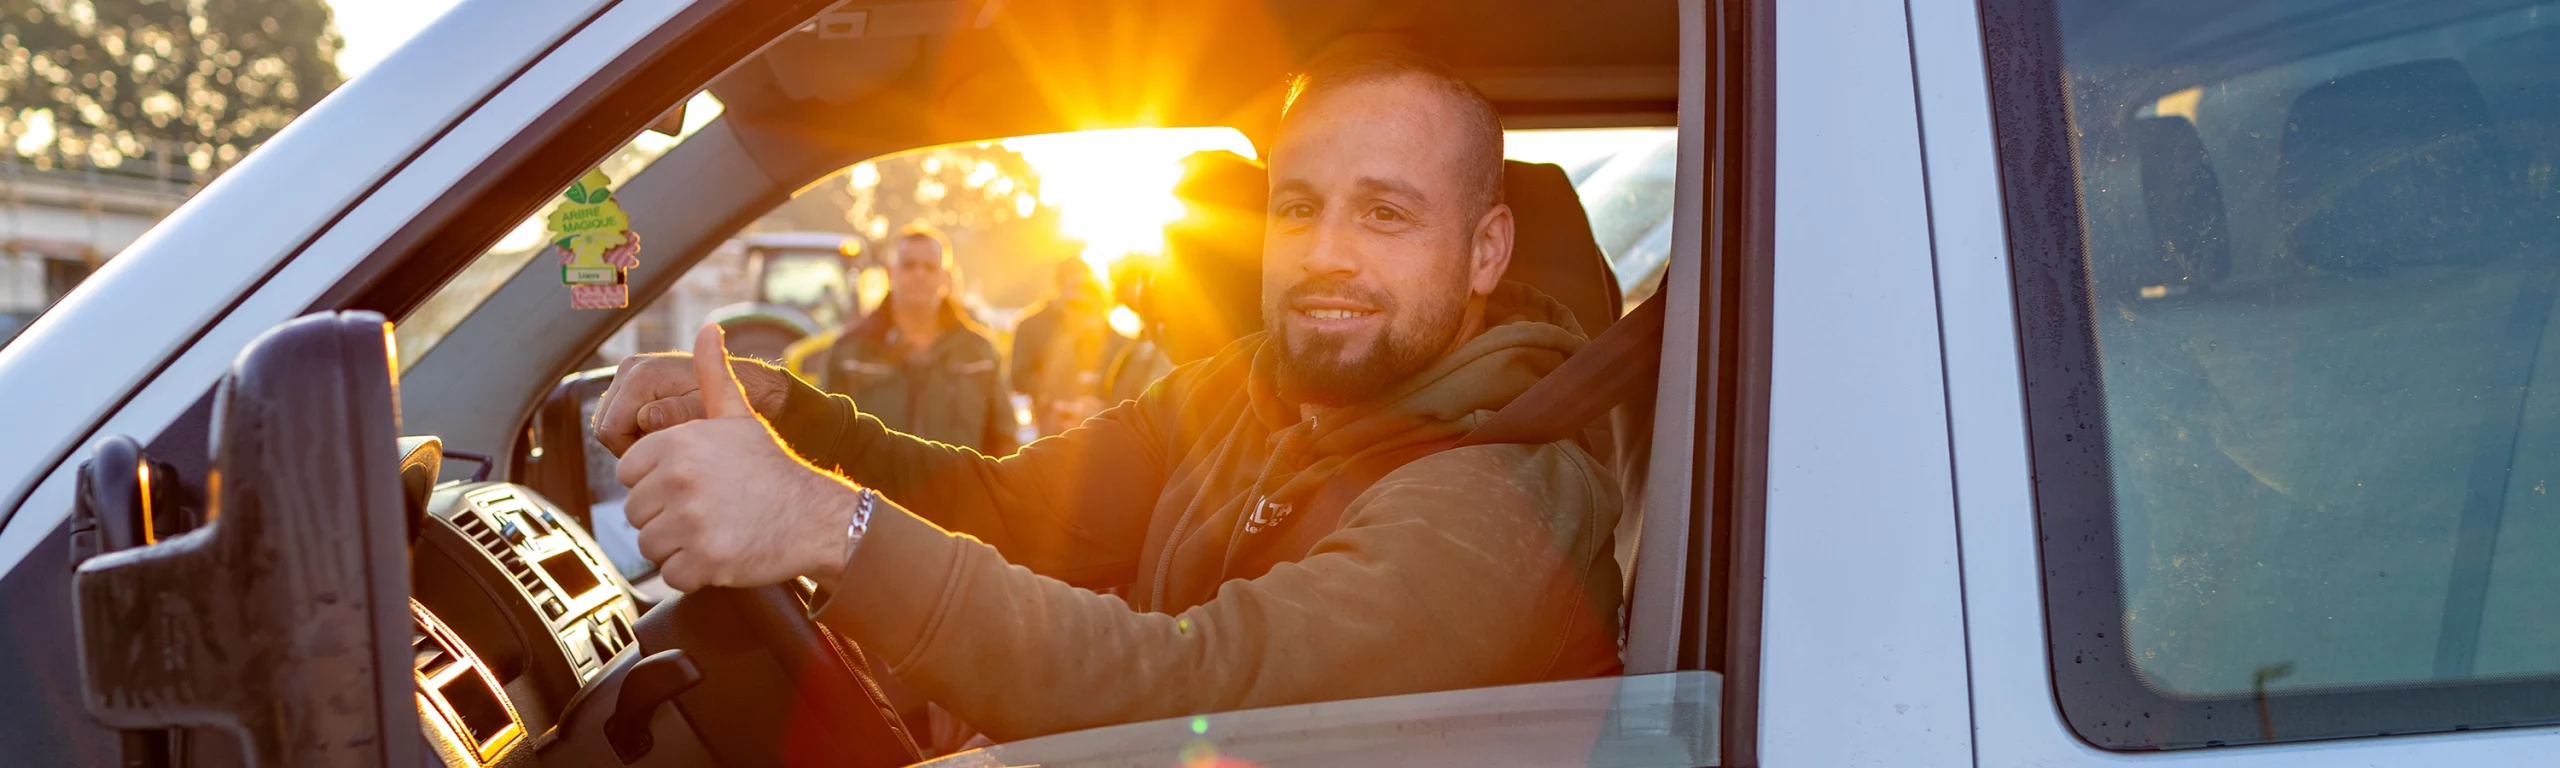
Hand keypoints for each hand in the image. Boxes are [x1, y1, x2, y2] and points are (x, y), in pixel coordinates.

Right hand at [593, 346, 791, 456]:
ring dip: (635, 440)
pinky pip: (621, 418)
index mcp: (641, 375)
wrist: (752, 386)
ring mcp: (630, 373)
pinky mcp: (635, 382)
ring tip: (672, 441)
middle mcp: (630, 368)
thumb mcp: (709, 413)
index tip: (666, 456)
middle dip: (632, 446)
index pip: (610, 431)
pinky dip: (637, 431)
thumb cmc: (732, 403)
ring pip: (611, 424)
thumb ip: (679, 414)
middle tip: (670, 450)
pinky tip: (666, 433)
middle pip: (606, 427)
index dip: (632, 453)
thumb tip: (648, 417)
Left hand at [617, 325, 859, 591]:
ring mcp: (690, 521)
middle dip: (666, 516)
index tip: (690, 485)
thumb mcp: (739, 415)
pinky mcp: (703, 560)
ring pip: (650, 545)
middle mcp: (678, 480)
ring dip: (677, 545)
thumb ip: (713, 374)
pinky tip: (720, 553)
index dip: (656, 483)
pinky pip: (672, 574)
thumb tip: (707, 329)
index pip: (628, 474)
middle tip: (706, 511)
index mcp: (676, 444)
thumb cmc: (772, 467)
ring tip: (713, 530)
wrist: (817, 515)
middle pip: (636, 512)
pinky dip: (692, 572)